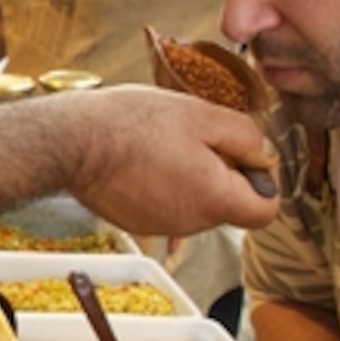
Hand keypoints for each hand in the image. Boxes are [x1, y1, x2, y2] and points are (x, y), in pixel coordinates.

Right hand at [63, 88, 279, 237]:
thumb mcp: (203, 114)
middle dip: (222, 173)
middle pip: (228, 204)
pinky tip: (143, 158)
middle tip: (195, 138)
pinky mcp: (138, 222)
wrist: (74, 141)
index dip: (264, 181)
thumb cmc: (133, 125)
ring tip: (163, 144)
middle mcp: (193, 224)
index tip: (245, 157)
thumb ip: (245, 136)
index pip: (266, 211)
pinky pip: (166, 205)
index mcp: (216, 199)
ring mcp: (162, 226)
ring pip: (197, 204)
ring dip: (191, 177)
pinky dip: (163, 185)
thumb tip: (259, 154)